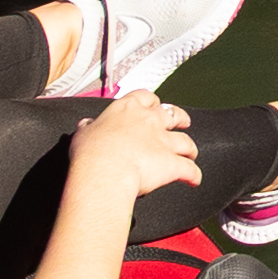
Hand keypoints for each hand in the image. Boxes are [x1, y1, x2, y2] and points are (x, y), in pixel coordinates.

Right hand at [64, 87, 199, 207]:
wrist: (104, 171)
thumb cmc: (91, 153)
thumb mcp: (83, 134)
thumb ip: (89, 128)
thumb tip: (87, 125)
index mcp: (127, 109)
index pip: (145, 97)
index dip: (152, 101)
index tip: (154, 105)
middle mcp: (150, 121)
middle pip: (172, 114)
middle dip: (180, 117)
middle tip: (183, 121)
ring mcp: (164, 141)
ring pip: (186, 141)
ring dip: (190, 148)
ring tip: (191, 153)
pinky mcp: (172, 163)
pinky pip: (190, 170)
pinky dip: (194, 175)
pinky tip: (194, 180)